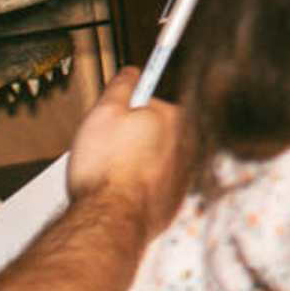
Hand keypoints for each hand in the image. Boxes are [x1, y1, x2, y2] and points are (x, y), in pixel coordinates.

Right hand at [66, 67, 194, 233]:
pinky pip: (152, 186)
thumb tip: (132, 72)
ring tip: (107, 176)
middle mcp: (187, 144)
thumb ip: (121, 87)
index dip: (121, 112)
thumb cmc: (105, 167)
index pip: (147, 104)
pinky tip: (118, 193)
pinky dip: (137, 187)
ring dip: (132, 164)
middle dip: (127, 139)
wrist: (111, 218)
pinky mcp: (174, 200)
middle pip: (150, 132)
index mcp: (173, 117)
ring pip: (150, 160)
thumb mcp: (103, 112)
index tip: (108, 122)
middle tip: (102, 151)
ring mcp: (183, 174)